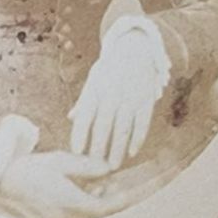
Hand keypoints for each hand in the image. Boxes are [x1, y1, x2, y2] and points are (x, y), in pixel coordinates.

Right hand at [0, 150, 125, 217]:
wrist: (2, 183)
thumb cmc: (30, 169)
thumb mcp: (60, 161)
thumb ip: (86, 166)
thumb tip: (108, 168)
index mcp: (71, 203)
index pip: (106, 207)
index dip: (123, 199)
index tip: (134, 192)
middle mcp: (68, 216)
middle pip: (100, 211)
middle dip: (115, 199)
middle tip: (126, 186)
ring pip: (89, 212)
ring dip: (102, 200)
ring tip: (111, 184)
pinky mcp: (54, 216)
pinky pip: (78, 211)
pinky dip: (89, 201)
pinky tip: (92, 188)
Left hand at [68, 30, 162, 169]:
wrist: (135, 49)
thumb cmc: (110, 69)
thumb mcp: (94, 80)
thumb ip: (84, 100)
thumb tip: (71, 118)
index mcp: (96, 89)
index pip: (85, 115)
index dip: (80, 134)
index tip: (76, 152)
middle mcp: (112, 94)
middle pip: (104, 125)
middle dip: (98, 147)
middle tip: (94, 167)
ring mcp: (130, 97)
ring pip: (123, 128)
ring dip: (117, 149)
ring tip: (111, 166)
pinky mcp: (146, 100)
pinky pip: (142, 123)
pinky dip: (137, 139)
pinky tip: (131, 153)